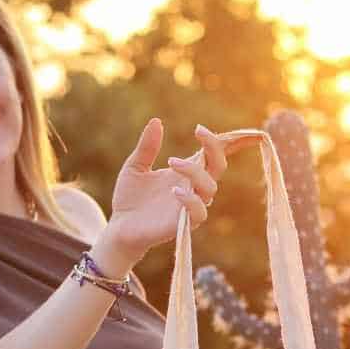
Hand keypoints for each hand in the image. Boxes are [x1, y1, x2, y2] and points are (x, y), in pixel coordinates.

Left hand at [95, 122, 237, 271]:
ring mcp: (190, 205)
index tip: (229, 127)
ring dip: (195, 171)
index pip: (214, 154)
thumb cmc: (130, 198)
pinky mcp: (183, 224)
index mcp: (186, 172)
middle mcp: (193, 187)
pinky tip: (174, 191)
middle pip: (218, 165)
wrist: (119, 227)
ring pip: (210, 187)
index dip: (231, 141)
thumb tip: (156, 121)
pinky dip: (191, 199)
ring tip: (171, 162)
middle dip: (214, 147)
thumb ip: (147, 147)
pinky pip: (199, 212)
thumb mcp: (135, 167)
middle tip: (199, 131)